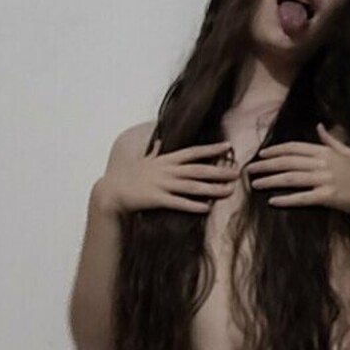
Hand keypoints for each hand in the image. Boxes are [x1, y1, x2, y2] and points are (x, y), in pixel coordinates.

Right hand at [99, 139, 238, 214]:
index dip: (212, 149)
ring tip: (229, 191)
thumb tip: (158, 141)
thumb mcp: (143, 159)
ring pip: (192, 186)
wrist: (112, 190)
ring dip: (212, 189)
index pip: (193, 152)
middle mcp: (168, 171)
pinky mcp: (157, 199)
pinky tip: (207, 208)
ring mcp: (163, 185)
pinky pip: (179, 203)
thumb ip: (154, 151)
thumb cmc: (128, 175)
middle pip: (198, 170)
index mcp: (166, 160)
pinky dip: (193, 205)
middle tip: (237, 172)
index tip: (228, 147)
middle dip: (219, 171)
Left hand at [244, 123, 349, 220]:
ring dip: (271, 181)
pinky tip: (273, 201)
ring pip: (291, 179)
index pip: (294, 148)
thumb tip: (319, 126)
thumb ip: (331, 140)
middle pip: (288, 162)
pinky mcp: (328, 197)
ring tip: (255, 184)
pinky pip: (303, 197)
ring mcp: (325, 180)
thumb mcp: (348, 152)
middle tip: (249, 170)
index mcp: (325, 152)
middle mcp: (323, 164)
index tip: (261, 155)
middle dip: (266, 165)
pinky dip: (287, 199)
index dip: (275, 150)